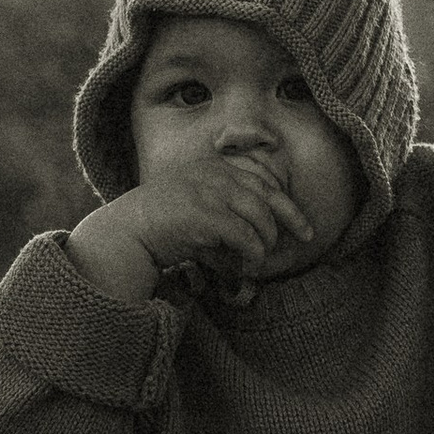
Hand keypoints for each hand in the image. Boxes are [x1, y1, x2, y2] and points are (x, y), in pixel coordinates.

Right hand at [74, 150, 308, 295]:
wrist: (128, 232)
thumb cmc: (163, 227)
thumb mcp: (199, 209)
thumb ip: (228, 216)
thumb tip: (260, 244)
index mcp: (214, 167)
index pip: (262, 179)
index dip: (287, 203)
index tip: (302, 225)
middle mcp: (215, 174)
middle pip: (268, 194)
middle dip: (291, 219)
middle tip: (306, 237)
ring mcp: (209, 191)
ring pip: (260, 216)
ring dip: (265, 242)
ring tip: (257, 259)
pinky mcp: (205, 214)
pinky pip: (245, 236)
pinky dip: (253, 254)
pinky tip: (248, 266)